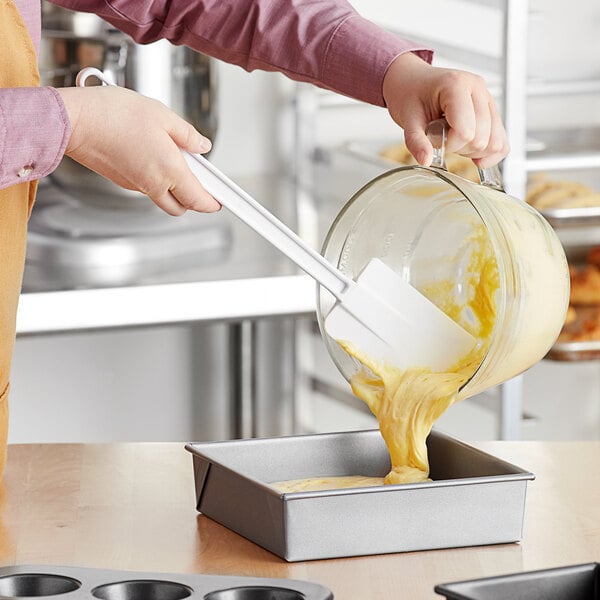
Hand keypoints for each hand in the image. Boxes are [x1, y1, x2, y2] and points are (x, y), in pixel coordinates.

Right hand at [57, 85, 219, 215]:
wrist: (74, 122)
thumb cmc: (114, 115)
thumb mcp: (162, 115)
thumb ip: (187, 135)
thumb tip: (203, 146)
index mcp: (170, 171)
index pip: (199, 200)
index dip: (214, 203)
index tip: (222, 200)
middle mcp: (154, 185)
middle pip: (182, 206)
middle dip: (195, 199)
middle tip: (201, 179)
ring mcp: (136, 186)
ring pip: (164, 197)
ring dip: (175, 187)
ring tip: (175, 156)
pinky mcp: (122, 180)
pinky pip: (147, 187)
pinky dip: (157, 178)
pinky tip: (152, 153)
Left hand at [382, 52, 508, 168]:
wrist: (413, 82)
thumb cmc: (411, 95)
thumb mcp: (407, 118)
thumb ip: (416, 140)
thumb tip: (426, 161)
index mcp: (457, 85)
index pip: (466, 131)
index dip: (449, 145)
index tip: (434, 139)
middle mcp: (478, 90)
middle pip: (482, 140)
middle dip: (459, 148)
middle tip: (442, 138)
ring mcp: (488, 100)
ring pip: (496, 143)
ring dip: (473, 152)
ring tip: (453, 140)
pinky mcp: (492, 112)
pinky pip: (502, 143)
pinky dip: (488, 155)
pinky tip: (471, 155)